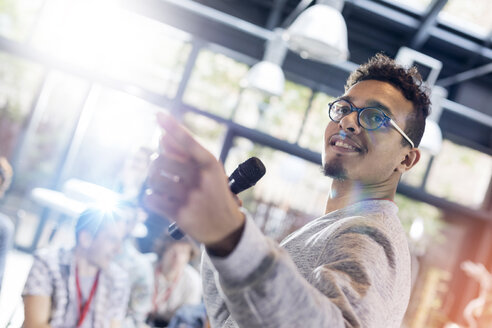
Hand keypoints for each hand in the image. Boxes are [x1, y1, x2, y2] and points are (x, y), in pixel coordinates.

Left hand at [144, 113, 244, 248]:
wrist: (226, 227)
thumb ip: (185, 154)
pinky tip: (160, 200)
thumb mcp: (207, 171)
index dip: (172, 127)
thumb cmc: (213, 193)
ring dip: (152, 181)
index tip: (158, 114)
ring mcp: (191, 197)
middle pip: (160, 160)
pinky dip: (151, 198)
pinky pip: (150, 198)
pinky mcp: (180, 214)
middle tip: (158, 168)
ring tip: (160, 185)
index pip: (188, 141)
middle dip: (155, 164)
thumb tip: (162, 137)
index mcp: (210, 163)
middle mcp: (202, 178)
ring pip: (153, 179)